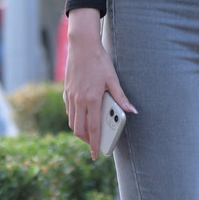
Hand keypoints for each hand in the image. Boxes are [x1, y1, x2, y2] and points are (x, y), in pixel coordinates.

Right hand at [63, 9, 134, 158]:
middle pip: (79, 129)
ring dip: (80, 131)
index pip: (93, 129)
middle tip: (95, 144)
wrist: (81, 45)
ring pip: (72, 122)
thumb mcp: (113, 78)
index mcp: (92, 99)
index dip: (94, 144)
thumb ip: (121, 97)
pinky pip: (69, 112)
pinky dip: (75, 119)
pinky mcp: (66, 91)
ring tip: (90, 133)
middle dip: (87, 140)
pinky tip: (82, 117)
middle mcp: (79, 100)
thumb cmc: (99, 60)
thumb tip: (132, 111)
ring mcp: (71, 96)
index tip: (96, 155)